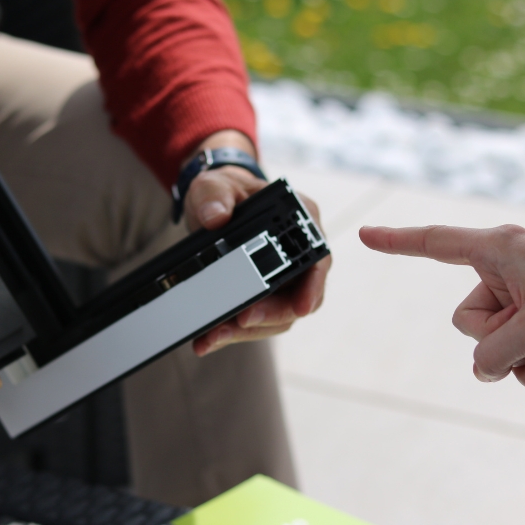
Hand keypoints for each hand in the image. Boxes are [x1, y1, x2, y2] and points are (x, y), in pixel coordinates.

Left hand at [182, 133, 330, 356]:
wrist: (211, 205)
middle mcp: (299, 255)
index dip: (313, 287)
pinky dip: (229, 332)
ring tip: (211, 338)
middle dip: (267, 316)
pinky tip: (206, 339)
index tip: (301, 308)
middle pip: (297, 298)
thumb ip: (214, 196)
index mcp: (301, 222)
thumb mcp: (214, 185)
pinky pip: (252, 321)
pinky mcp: (262, 295)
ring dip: (243, 333)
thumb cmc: (223, 191)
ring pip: (274, 317)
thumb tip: (215, 217)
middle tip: (237, 323)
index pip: (318, 260)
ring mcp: (283, 279)